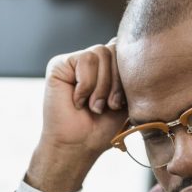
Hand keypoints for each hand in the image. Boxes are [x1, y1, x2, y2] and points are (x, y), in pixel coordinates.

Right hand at [26, 41, 129, 191]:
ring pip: (101, 52)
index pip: (126, 49)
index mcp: (109, 66)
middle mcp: (92, 60)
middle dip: (117, 82)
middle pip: (115, 48)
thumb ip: (131, 73)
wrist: (78, 145)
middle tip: (110, 106)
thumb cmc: (102, 128)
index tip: (123, 103)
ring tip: (94, 106)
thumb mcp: (128, 98)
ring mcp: (75, 61)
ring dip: (101, 86)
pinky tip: (78, 101)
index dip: (128, 74)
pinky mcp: (59, 64)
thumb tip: (132, 45)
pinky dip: (86, 85)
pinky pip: (85, 59)